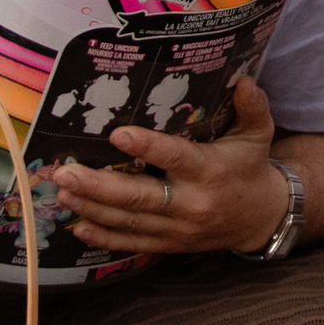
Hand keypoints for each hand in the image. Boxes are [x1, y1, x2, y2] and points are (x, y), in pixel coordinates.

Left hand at [51, 74, 290, 253]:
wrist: (260, 219)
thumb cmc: (251, 167)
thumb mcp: (258, 134)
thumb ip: (252, 107)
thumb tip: (243, 80)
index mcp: (210, 171)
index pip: (175, 158)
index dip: (146, 147)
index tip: (116, 134)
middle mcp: (192, 203)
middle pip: (139, 197)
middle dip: (97, 186)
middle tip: (65, 173)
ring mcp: (179, 228)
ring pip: (129, 221)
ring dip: (92, 208)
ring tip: (62, 193)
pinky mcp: (170, 244)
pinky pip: (133, 244)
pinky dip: (104, 238)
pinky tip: (78, 228)